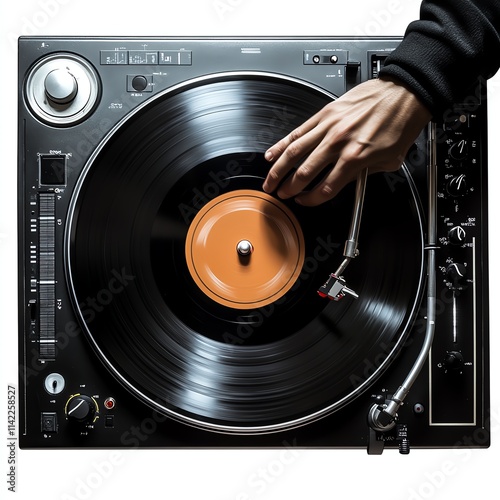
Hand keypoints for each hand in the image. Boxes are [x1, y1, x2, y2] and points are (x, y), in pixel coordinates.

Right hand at [262, 77, 431, 205]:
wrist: (404, 93)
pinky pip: (297, 132)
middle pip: (304, 173)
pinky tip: (272, 154)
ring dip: (278, 170)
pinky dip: (282, 144)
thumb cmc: (399, 123)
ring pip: (295, 152)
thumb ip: (363, 174)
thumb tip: (347, 181)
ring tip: (270, 181)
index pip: (325, 188)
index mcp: (355, 158)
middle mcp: (338, 143)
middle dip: (289, 188)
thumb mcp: (389, 161)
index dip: (311, 199)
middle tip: (281, 195)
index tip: (305, 201)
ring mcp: (328, 127)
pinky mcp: (324, 114)